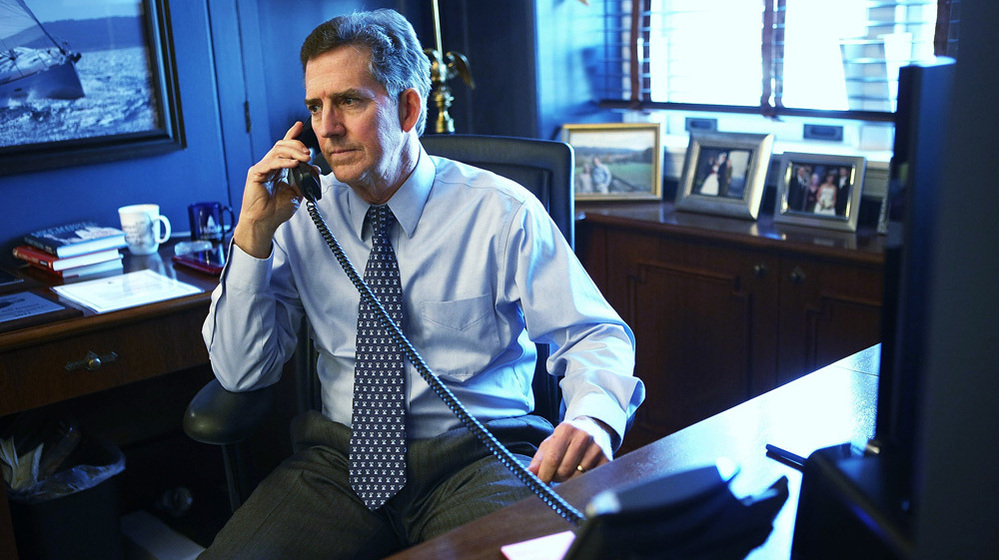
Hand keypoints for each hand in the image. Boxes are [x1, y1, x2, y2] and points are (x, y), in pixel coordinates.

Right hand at [232, 121, 315, 257]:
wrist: (264, 223)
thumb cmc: (276, 210)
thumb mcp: (297, 193)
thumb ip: (305, 180)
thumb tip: (316, 170)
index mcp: (277, 168)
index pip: (285, 148)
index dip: (292, 135)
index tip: (300, 125)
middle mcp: (268, 165)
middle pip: (282, 145)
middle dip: (297, 145)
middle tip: (309, 153)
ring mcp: (261, 168)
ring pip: (277, 151)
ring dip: (293, 152)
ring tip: (305, 158)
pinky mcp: (256, 174)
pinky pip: (270, 163)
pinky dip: (283, 162)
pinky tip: (294, 164)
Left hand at [528, 416, 613, 482]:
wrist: (594, 429)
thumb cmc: (568, 438)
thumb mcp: (551, 442)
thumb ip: (539, 459)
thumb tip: (529, 474)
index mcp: (567, 429)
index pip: (552, 458)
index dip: (544, 474)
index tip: (541, 482)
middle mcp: (584, 436)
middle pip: (564, 470)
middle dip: (557, 477)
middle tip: (556, 474)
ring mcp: (597, 448)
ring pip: (577, 477)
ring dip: (569, 479)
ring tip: (569, 470)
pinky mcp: (607, 459)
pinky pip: (590, 479)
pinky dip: (582, 480)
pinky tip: (581, 471)